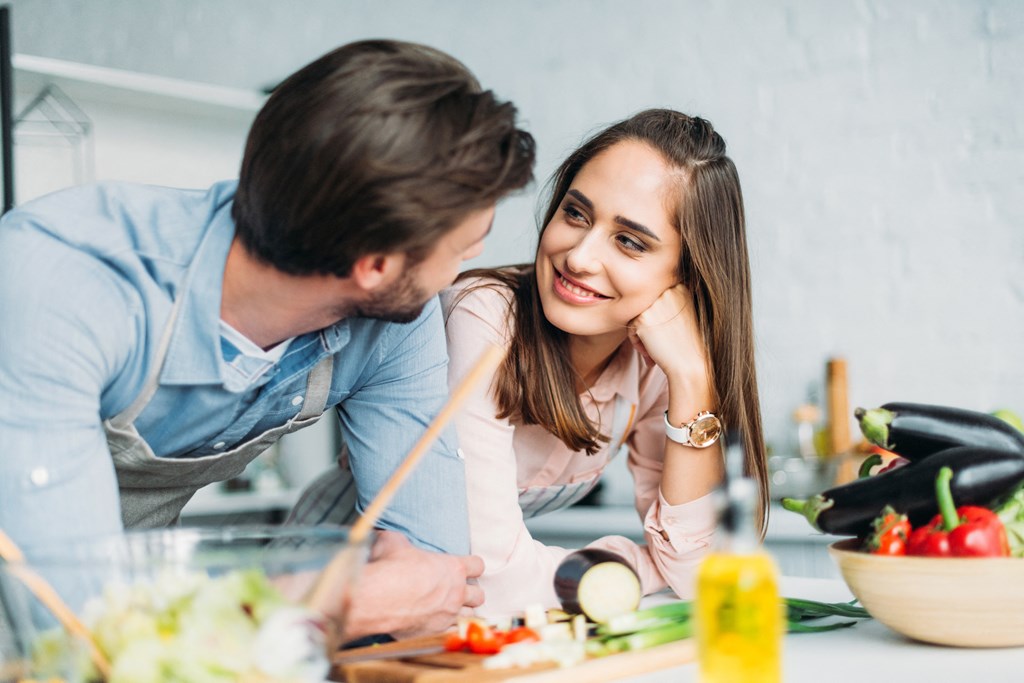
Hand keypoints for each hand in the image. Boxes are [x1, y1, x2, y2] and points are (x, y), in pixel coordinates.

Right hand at [342, 530, 484, 639]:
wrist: (380, 598)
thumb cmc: (391, 567)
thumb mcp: (394, 542)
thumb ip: (400, 541)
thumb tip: (387, 536)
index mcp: (453, 568)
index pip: (478, 565)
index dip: (472, 566)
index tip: (464, 568)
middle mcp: (457, 592)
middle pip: (479, 595)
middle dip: (470, 593)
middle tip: (456, 591)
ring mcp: (448, 614)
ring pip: (470, 616)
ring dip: (461, 612)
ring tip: (447, 609)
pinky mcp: (437, 632)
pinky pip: (452, 632)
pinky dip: (446, 628)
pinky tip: (436, 624)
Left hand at [627, 284, 706, 380]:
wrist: (691, 364)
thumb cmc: (689, 344)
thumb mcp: (683, 315)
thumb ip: (665, 304)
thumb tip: (641, 299)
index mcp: (680, 286)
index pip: (655, 297)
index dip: (657, 317)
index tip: (665, 333)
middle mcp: (667, 290)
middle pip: (645, 304)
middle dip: (648, 324)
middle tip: (659, 344)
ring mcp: (655, 302)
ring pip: (636, 314)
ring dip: (641, 334)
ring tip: (653, 351)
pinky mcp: (642, 317)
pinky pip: (630, 326)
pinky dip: (636, 342)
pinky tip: (650, 353)